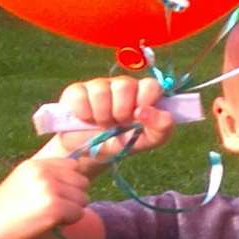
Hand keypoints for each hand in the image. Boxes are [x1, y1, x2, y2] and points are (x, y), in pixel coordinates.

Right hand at [0, 154, 90, 238]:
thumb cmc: (7, 208)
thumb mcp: (23, 180)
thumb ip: (46, 174)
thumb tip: (77, 173)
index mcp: (36, 165)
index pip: (73, 165)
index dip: (71, 181)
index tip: (61, 193)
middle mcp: (44, 173)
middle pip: (82, 181)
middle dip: (74, 196)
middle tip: (55, 207)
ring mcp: (50, 189)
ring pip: (82, 199)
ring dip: (72, 210)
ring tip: (50, 215)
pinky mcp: (55, 208)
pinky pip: (78, 213)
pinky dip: (69, 221)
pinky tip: (51, 223)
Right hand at [54, 75, 172, 160]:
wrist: (90, 155)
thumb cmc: (122, 143)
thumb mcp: (146, 141)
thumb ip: (161, 128)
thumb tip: (148, 111)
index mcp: (142, 94)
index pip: (150, 84)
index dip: (145, 100)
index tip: (138, 117)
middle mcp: (122, 85)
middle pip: (125, 85)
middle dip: (121, 112)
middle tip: (117, 124)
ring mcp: (99, 85)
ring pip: (101, 90)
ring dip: (102, 115)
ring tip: (102, 125)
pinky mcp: (76, 90)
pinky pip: (80, 95)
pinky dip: (84, 113)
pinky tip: (86, 120)